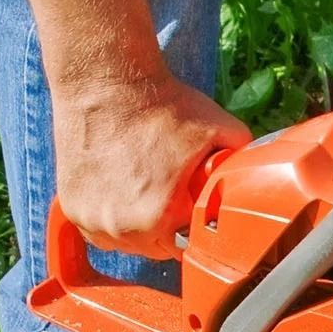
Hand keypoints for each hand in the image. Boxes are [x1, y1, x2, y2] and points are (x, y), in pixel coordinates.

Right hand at [51, 72, 250, 259]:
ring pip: (126, 243)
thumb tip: (260, 176)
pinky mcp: (72, 208)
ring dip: (139, 227)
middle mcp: (122, 227)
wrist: (105, 82)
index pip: (187, 248)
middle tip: (173, 198)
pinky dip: (111, 218)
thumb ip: (243, 160)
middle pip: (156, 249)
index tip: (196, 215)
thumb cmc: (162, 106)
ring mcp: (92, 220)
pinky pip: (99, 230)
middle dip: (169, 229)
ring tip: (146, 191)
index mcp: (160, 217)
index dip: (195, 231)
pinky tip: (122, 190)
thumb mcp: (221, 130)